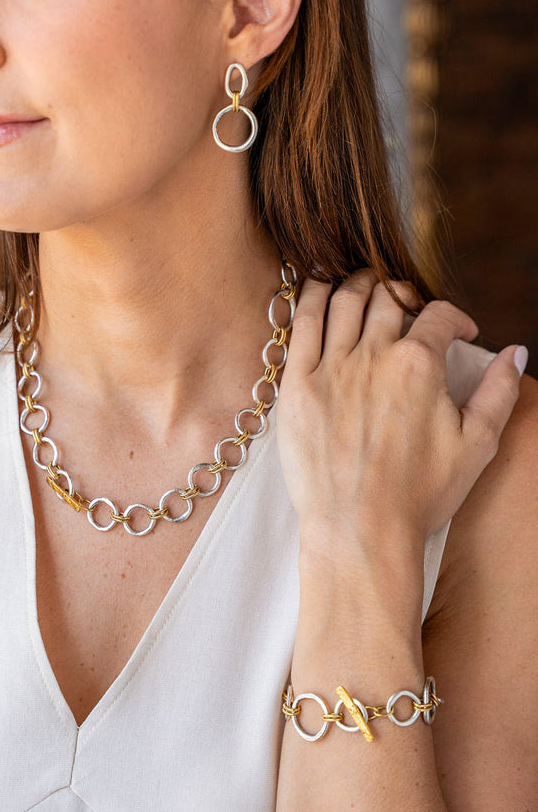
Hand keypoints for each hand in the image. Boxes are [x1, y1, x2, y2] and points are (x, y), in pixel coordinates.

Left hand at [275, 269, 522, 551]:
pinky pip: (302, 322)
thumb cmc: (419, 494)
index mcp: (420, 365)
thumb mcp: (477, 444)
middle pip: (387, 297)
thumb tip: (516, 352)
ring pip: (344, 299)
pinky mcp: (297, 383)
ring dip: (358, 283)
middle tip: (405, 304)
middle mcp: (374, 356)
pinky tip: (320, 291)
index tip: (458, 331)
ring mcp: (331, 367)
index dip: (454, 317)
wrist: (359, 529)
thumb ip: (499, 392)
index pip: (438, 315)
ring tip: (364, 287)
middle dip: (402, 292)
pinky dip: (313, 297)